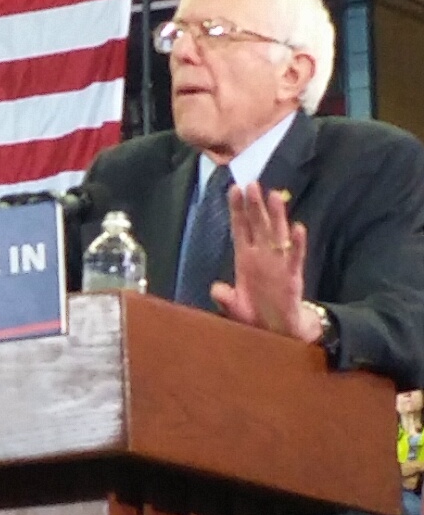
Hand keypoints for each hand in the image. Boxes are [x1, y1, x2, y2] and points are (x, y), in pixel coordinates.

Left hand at [210, 182, 321, 341]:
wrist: (277, 331)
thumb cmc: (256, 314)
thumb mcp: (235, 308)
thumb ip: (226, 298)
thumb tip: (216, 288)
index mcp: (245, 258)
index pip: (241, 228)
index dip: (237, 209)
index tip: (234, 189)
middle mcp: (262, 256)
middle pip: (258, 225)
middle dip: (254, 205)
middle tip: (252, 183)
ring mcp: (278, 264)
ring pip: (277, 234)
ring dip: (276, 216)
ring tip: (274, 196)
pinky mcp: (292, 276)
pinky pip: (295, 257)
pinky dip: (297, 244)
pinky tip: (298, 229)